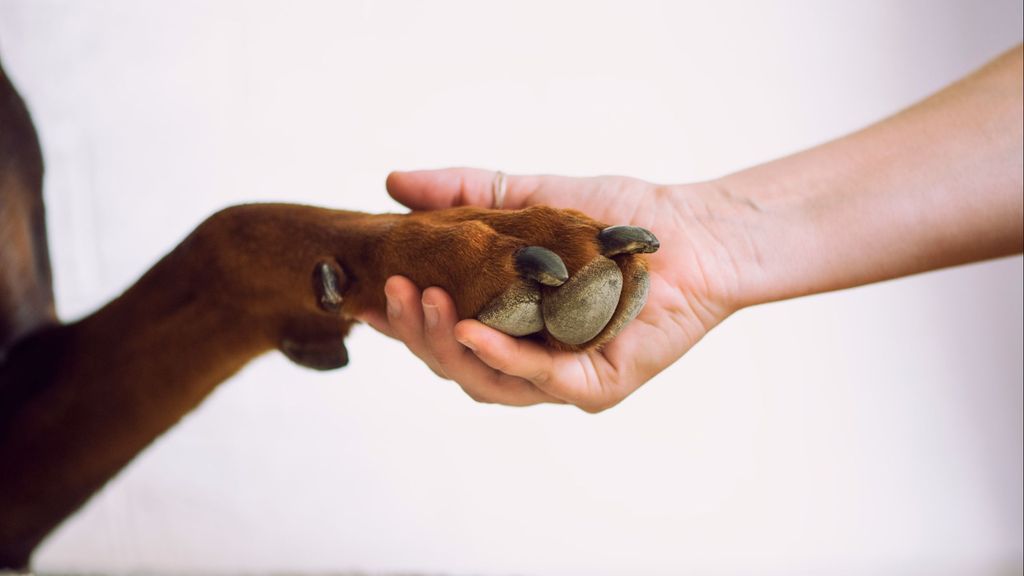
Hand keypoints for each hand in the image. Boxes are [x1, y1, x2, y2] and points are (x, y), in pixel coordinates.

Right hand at [359, 168, 745, 411]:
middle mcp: (530, 356)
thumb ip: (464, 193)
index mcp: (510, 322)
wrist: (693, 230)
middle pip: (454, 363)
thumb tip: (394, 183)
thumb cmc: (619, 220)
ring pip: (485, 381)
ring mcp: (562, 376)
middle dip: (414, 332)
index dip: (399, 319)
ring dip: (444, 345)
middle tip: (391, 290)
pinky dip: (500, 357)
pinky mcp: (597, 385)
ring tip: (420, 302)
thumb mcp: (528, 199)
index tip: (364, 291)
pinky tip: (469, 330)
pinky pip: (540, 380)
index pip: (441, 330)